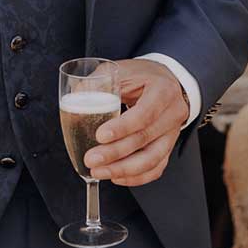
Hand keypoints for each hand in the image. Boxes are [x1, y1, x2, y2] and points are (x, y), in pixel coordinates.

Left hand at [83, 58, 187, 186]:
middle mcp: (172, 113)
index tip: (100, 136)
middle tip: (92, 159)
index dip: (122, 127)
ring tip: (99, 172)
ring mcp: (172, 133)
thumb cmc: (139, 75)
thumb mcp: (119, 70)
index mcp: (162, 90)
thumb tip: (75, 102)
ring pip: (153, 159)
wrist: (163, 81)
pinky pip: (156, 168)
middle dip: (116, 153)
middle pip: (146, 139)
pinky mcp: (168, 146)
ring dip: (124, 170)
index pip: (144, 113)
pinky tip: (116, 177)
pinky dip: (136, 177)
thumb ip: (98, 84)